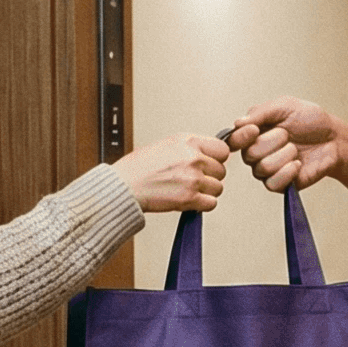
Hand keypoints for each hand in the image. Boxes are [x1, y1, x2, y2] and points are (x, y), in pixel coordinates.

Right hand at [112, 132, 230, 212]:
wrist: (125, 186)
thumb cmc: (139, 167)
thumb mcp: (167, 145)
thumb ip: (191, 148)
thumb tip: (208, 155)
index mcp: (188, 141)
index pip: (222, 149)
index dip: (216, 158)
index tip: (210, 163)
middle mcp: (193, 158)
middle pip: (221, 171)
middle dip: (210, 176)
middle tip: (193, 179)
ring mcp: (193, 178)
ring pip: (218, 188)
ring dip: (206, 191)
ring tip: (189, 189)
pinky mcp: (189, 198)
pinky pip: (211, 203)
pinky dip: (202, 204)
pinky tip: (189, 200)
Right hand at [226, 98, 341, 193]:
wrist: (334, 140)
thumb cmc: (311, 122)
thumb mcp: (285, 106)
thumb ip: (260, 112)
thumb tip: (238, 122)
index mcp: (254, 134)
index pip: (233, 140)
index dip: (241, 137)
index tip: (255, 129)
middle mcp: (256, 153)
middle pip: (249, 155)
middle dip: (273, 141)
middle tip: (287, 134)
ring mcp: (267, 170)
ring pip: (263, 168)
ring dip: (285, 155)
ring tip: (296, 149)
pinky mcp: (279, 184)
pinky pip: (273, 183)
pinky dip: (289, 171)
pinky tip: (298, 163)